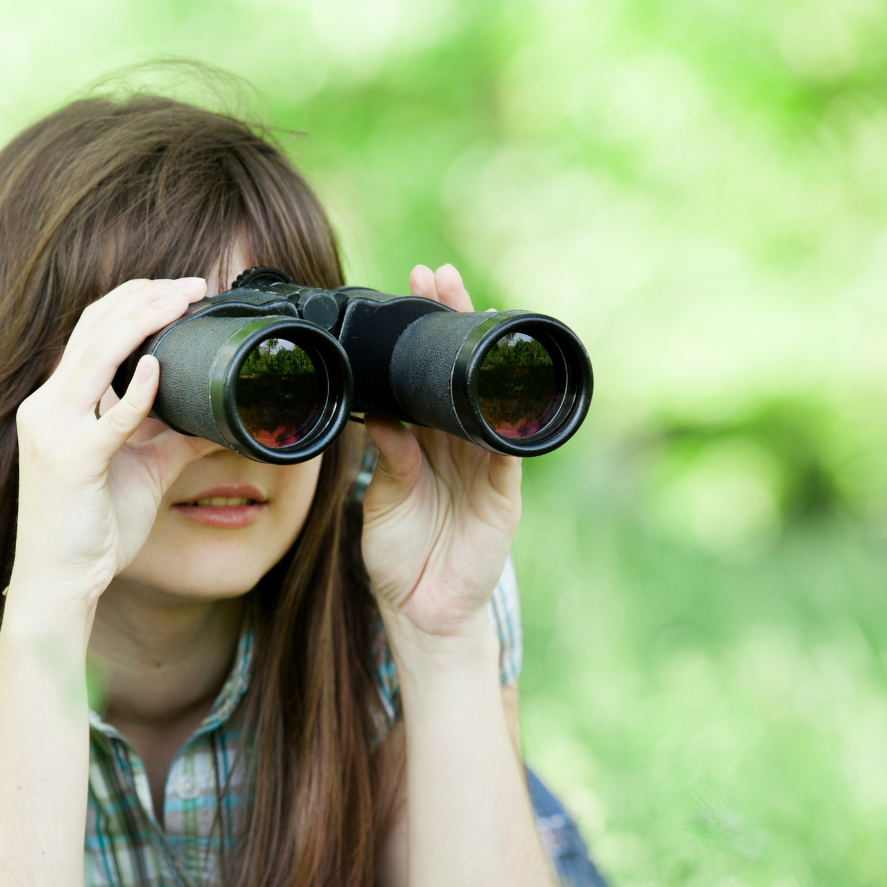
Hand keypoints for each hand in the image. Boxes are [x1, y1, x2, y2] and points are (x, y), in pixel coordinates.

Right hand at [11, 277, 214, 609]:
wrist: (60, 581)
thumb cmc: (93, 529)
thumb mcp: (143, 470)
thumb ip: (173, 436)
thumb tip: (218, 417)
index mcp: (58, 403)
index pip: (90, 332)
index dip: (133, 302)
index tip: (179, 290)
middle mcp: (47, 407)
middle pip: (92, 329)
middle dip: (144, 298)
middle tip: (192, 284)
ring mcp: (53, 431)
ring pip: (95, 356)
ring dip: (143, 321)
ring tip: (182, 300)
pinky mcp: (70, 461)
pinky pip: (107, 417)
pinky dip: (135, 390)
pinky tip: (158, 367)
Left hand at [360, 263, 521, 640]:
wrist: (423, 609)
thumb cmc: (400, 554)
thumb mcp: (383, 500)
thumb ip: (388, 459)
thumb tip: (378, 413)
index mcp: (426, 441)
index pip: (427, 375)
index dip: (426, 331)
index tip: (414, 284)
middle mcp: (459, 445)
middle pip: (461, 372)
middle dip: (455, 323)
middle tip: (441, 277)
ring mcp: (485, 467)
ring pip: (488, 399)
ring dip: (482, 356)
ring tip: (475, 309)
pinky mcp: (503, 495)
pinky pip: (508, 451)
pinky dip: (508, 421)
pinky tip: (503, 388)